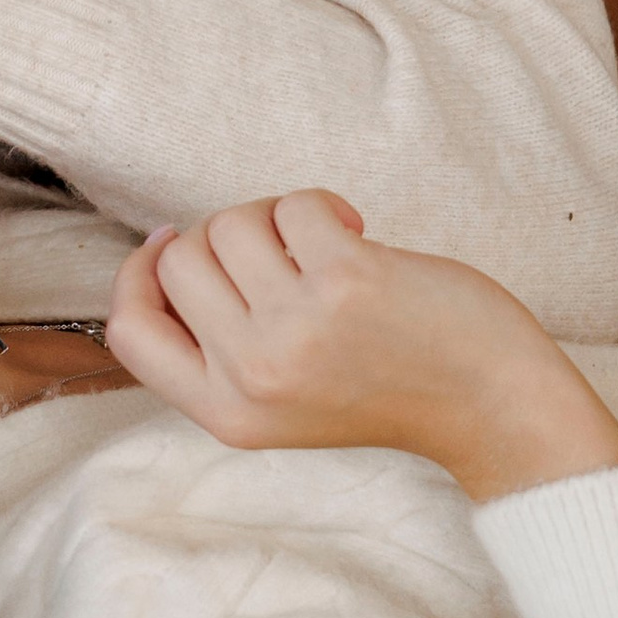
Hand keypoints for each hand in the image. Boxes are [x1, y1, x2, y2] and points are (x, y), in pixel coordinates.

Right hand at [103, 189, 617, 500]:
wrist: (488, 403)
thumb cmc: (386, 387)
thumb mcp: (278, 401)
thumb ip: (218, 347)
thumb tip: (164, 247)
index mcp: (225, 412)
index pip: (129, 332)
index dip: (135, 277)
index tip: (168, 246)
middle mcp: (252, 375)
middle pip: (178, 262)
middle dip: (221, 239)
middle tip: (277, 253)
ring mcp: (296, 327)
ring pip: (228, 224)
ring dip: (273, 217)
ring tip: (318, 244)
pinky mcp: (344, 280)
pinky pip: (292, 206)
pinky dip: (320, 205)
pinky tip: (355, 230)